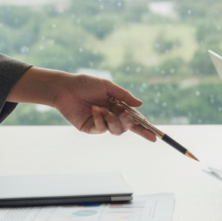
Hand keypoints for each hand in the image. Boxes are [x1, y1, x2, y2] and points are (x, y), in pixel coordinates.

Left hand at [7, 68, 155, 141]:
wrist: (66, 88)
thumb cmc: (86, 84)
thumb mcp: (108, 86)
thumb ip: (124, 96)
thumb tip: (140, 105)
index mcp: (118, 107)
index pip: (135, 120)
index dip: (145, 128)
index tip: (155, 137)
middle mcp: (112, 117)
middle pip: (128, 128)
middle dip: (129, 123)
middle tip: (124, 114)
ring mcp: (102, 123)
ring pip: (116, 130)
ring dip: (113, 120)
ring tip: (103, 109)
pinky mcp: (91, 128)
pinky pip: (102, 128)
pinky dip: (100, 118)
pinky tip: (94, 109)